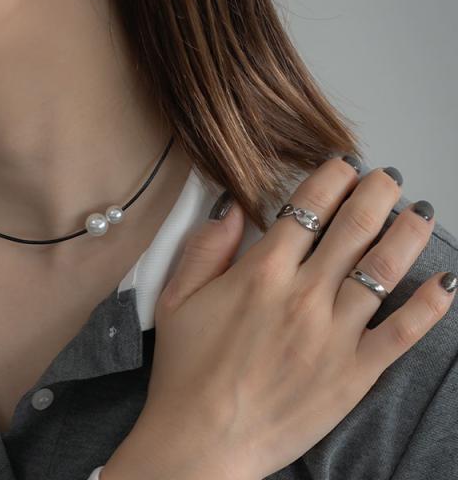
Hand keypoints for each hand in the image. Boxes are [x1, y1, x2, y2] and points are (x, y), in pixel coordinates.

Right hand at [103, 157, 454, 479]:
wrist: (202, 441)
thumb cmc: (185, 370)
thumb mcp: (176, 299)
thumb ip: (205, 248)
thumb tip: (232, 207)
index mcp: (260, 274)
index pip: (307, 208)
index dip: (331, 178)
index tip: (344, 164)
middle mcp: (303, 297)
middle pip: (354, 228)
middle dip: (377, 192)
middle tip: (389, 177)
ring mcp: (333, 336)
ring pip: (384, 271)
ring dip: (408, 234)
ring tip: (420, 213)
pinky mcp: (353, 374)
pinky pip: (402, 334)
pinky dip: (430, 306)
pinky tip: (445, 283)